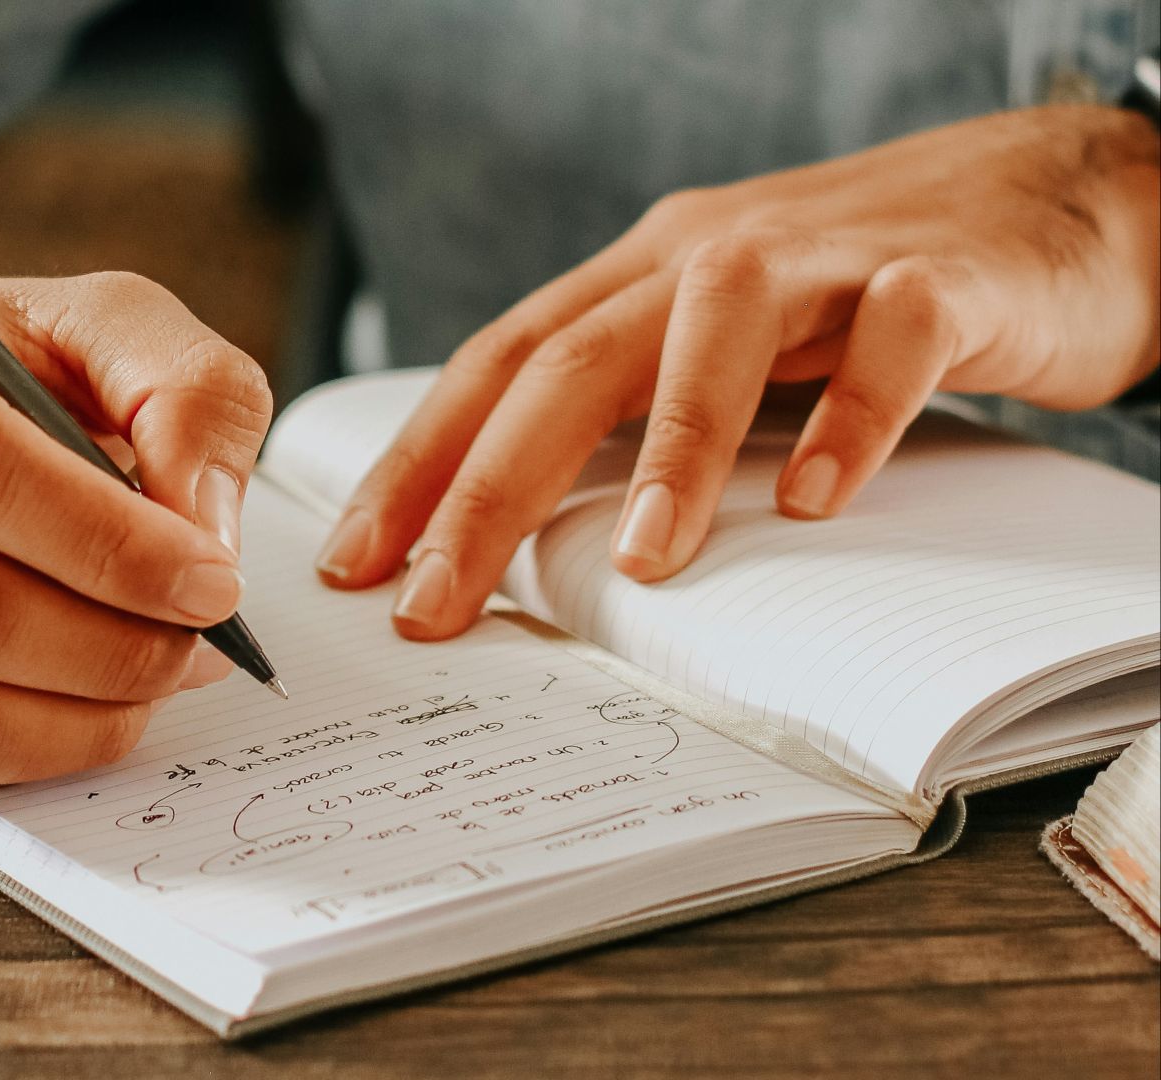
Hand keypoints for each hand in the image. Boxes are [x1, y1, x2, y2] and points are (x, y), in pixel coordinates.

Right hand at [0, 274, 270, 791]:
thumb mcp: (109, 327)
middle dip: (103, 642)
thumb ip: (185, 390)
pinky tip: (86, 705)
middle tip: (194, 641)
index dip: (105, 541)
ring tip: (154, 676)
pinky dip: (29, 752)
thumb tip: (200, 526)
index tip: (210, 578)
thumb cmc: (6, 369)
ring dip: (75, 714)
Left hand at [318, 104, 1160, 638]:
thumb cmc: (857, 297)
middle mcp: (706, 255)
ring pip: (716, 331)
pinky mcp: (941, 279)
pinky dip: (849, 419)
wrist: (1050, 197)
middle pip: (569, 361)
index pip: (498, 366)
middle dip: (486, 486)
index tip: (355, 564)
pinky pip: (891, 343)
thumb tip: (526, 540)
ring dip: (670, 449)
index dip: (417, 461)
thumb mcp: (717, 346)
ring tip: (639, 562)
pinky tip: (815, 501)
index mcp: (638, 278)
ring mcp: (823, 260)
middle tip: (434, 601)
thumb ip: (635, 414)